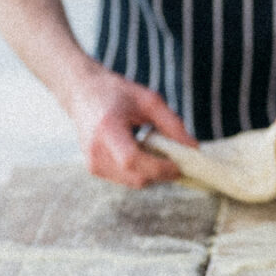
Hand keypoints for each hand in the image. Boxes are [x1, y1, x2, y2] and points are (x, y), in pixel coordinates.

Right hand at [66, 66, 191, 187]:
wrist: (82, 93)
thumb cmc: (117, 93)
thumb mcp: (149, 100)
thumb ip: (172, 124)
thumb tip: (193, 148)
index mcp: (107, 129)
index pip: (132, 159)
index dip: (159, 167)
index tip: (180, 165)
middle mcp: (96, 150)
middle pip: (136, 177)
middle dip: (162, 173)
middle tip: (179, 160)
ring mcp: (92, 163)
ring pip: (134, 182)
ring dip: (153, 173)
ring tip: (160, 152)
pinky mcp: (94, 169)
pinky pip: (126, 179)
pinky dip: (141, 172)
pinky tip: (145, 154)